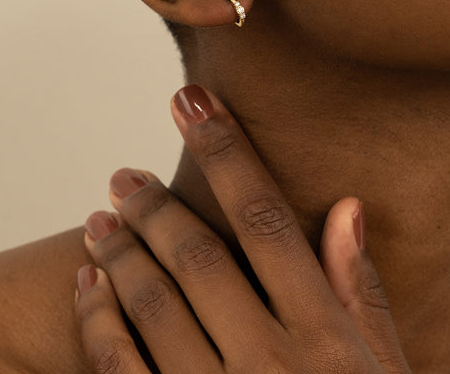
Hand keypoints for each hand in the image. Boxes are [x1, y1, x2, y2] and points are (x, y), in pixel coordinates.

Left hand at [74, 85, 410, 373]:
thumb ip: (361, 295)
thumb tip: (346, 207)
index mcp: (326, 338)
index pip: (266, 218)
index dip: (228, 151)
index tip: (195, 103)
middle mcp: (272, 363)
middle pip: (199, 255)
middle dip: (155, 203)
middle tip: (123, 173)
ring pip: (154, 305)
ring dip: (120, 252)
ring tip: (100, 215)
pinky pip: (123, 372)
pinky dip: (100, 322)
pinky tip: (89, 286)